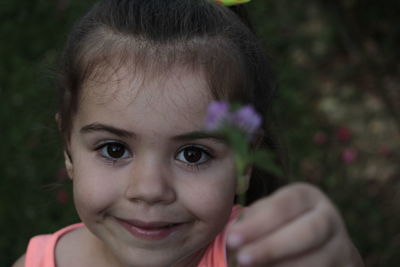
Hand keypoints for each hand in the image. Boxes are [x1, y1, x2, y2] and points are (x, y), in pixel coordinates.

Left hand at [227, 183, 363, 266]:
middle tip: (242, 259)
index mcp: (307, 197)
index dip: (258, 224)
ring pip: (317, 261)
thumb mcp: (269, 213)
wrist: (321, 244)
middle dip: (272, 247)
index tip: (232, 239)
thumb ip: (253, 220)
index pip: (284, 206)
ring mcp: (342, 246)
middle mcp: (329, 218)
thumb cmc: (281, 224)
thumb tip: (233, 236)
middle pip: (307, 233)